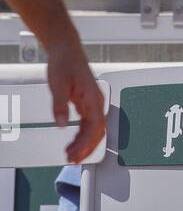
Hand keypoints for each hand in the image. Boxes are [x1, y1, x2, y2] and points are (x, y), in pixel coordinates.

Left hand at [47, 41, 105, 163]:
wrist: (66, 49)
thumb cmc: (65, 62)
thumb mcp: (58, 84)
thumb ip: (60, 106)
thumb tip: (62, 124)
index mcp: (93, 98)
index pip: (95, 127)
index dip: (87, 143)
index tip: (77, 154)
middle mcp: (96, 103)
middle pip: (96, 132)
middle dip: (86, 148)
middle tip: (73, 160)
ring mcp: (92, 104)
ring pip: (92, 130)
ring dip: (83, 144)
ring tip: (71, 155)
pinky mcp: (86, 104)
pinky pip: (87, 125)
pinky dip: (81, 136)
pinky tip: (73, 143)